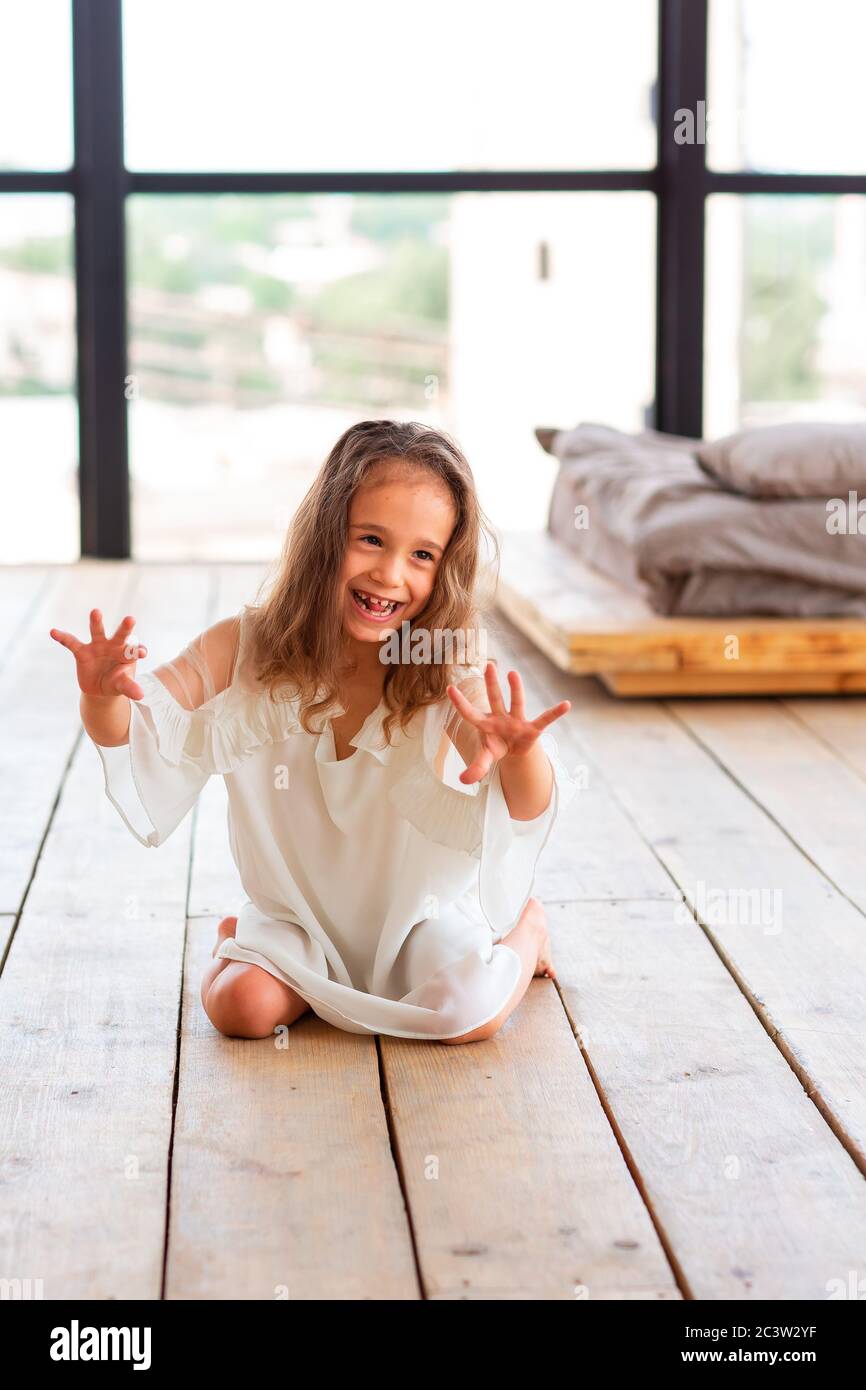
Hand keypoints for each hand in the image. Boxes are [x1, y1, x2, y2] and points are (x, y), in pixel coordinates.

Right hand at [50, 609, 147, 700]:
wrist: (100, 688)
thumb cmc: (116, 683)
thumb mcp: (122, 686)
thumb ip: (130, 688)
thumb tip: (141, 696)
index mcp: (127, 654)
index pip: (134, 650)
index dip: (138, 651)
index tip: (143, 653)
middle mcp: (114, 646)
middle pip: (120, 635)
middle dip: (125, 628)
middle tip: (131, 619)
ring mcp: (97, 646)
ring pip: (97, 632)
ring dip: (96, 622)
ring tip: (96, 612)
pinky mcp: (82, 652)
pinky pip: (72, 643)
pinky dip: (63, 637)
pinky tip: (53, 632)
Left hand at [446, 661, 570, 785]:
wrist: (514, 749)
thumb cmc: (496, 746)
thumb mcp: (485, 758)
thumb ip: (476, 767)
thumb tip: (463, 780)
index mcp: (485, 725)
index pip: (469, 713)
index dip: (460, 703)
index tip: (449, 688)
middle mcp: (500, 718)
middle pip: (494, 699)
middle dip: (491, 683)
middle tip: (488, 664)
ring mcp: (517, 721)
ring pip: (516, 702)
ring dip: (516, 689)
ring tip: (513, 673)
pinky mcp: (532, 729)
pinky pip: (545, 719)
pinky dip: (555, 713)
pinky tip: (566, 705)